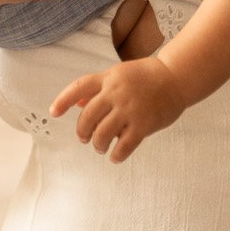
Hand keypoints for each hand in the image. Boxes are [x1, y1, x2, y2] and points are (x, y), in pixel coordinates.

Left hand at [49, 57, 185, 162]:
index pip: (79, 87)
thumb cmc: (146, 76)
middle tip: (84, 138)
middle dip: (82, 131)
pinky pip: (124, 145)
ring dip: (98, 144)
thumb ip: (98, 88)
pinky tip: (115, 156)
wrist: (176, 78)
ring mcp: (130, 109)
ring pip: (102, 133)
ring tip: (100, 148)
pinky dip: (116, 154)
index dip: (63, 100)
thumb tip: (76, 102)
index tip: (53, 113)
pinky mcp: (144, 124)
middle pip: (87, 116)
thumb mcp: (119, 74)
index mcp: (108, 78)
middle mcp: (116, 93)